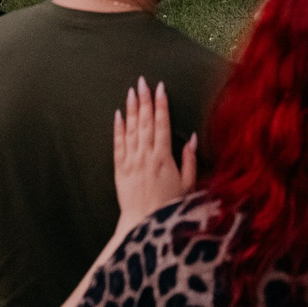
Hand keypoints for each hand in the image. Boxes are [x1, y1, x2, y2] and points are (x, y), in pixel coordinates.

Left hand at [112, 79, 196, 225]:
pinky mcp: (119, 169)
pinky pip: (117, 144)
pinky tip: (118, 115)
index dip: (161, 105)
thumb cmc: (169, 206)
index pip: (162, 124)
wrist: (143, 224)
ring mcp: (131, 161)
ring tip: (131, 92)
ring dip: (131, 109)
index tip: (159, 88)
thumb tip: (189, 137)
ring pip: (131, 129)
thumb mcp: (188, 185)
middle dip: (144, 100)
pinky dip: (118, 128)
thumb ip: (189, 159)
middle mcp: (145, 156)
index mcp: (163, 157)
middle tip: (142, 82)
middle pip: (145, 122)